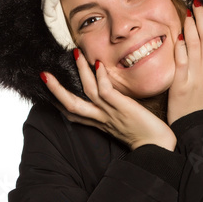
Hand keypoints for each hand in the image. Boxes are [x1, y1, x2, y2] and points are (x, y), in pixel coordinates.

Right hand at [40, 52, 176, 150]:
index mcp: (101, 124)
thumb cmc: (146, 136)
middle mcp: (102, 119)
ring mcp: (111, 113)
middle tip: (43, 74)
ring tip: (75, 53)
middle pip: (72, 105)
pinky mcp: (122, 108)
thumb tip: (112, 97)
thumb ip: (116, 111)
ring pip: (88, 92)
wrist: (159, 148)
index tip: (48, 91)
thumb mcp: (125, 124)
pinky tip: (98, 64)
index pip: (74, 115)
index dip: (59, 103)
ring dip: (80, 72)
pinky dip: (100, 77)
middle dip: (56, 90)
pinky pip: (106, 91)